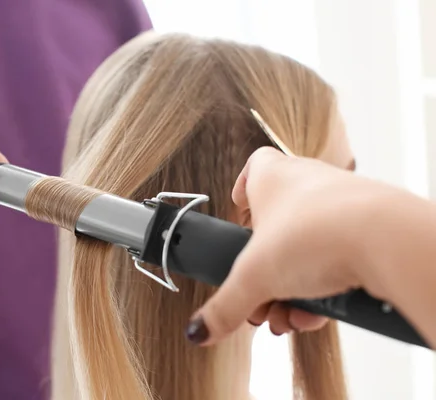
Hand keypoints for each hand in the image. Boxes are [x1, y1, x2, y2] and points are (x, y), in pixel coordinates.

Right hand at [186, 147, 390, 344]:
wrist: (386, 239)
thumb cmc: (315, 233)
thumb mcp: (254, 278)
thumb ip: (225, 306)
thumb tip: (200, 330)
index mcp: (273, 178)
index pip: (255, 167)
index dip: (243, 189)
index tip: (238, 213)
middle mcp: (309, 183)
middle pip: (277, 224)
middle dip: (265, 266)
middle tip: (257, 295)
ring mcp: (341, 204)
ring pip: (308, 248)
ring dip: (292, 287)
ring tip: (285, 317)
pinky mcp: (369, 228)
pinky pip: (337, 260)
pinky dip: (322, 290)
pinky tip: (312, 317)